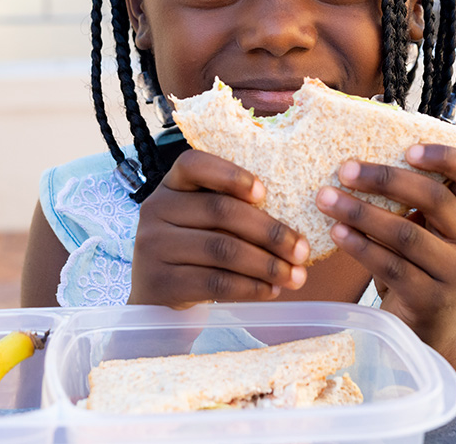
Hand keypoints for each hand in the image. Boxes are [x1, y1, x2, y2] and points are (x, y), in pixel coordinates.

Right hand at [128, 149, 309, 307]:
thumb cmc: (193, 247)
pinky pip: (214, 283)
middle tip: (301, 250)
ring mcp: (154, 247)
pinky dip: (250, 287)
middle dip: (269, 232)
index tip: (264, 192)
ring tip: (295, 275)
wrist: (156, 292)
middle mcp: (157, 209)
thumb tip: (294, 227)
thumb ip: (232, 210)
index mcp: (171, 184)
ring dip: (266, 264)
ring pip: (222, 250)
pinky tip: (271, 290)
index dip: (230, 175)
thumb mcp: (201, 218)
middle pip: (220, 211)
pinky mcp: (160, 283)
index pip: (193, 164)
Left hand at [315, 144, 455, 352]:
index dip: (447, 157)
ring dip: (361, 213)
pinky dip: (359, 247)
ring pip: (406, 234)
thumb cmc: (418, 266)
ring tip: (327, 199)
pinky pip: (391, 266)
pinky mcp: (431, 299)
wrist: (430, 330)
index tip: (409, 149)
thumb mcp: (425, 230)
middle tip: (345, 170)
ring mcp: (455, 272)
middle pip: (434, 198)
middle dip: (386, 179)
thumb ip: (410, 201)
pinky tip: (336, 233)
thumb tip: (356, 161)